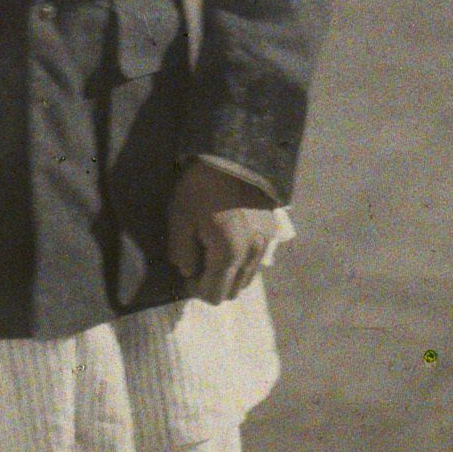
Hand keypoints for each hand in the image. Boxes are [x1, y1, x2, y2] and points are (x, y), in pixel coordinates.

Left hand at [167, 159, 280, 303]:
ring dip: (230, 273)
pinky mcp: (272, 231)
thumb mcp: (180, 219)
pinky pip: (256, 259)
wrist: (232, 156)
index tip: (186, 273)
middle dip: (213, 284)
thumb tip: (189, 272)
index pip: (214, 294)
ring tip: (213, 249)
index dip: (196, 290)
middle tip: (198, 262)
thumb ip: (182, 254)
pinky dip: (242, 259)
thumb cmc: (200, 187)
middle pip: (233, 291)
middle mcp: (252, 254)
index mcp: (229, 254)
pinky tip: (229, 238)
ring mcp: (265, 243)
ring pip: (247, 277)